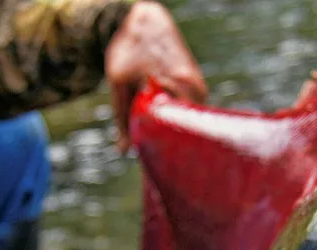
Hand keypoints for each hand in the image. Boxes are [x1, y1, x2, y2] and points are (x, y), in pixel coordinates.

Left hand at [105, 1, 207, 152]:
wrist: (143, 17)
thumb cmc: (130, 47)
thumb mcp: (119, 83)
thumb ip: (122, 118)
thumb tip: (124, 151)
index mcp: (182, 86)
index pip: (180, 130)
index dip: (166, 148)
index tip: (156, 163)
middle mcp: (196, 88)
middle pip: (186, 128)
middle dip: (169, 143)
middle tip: (153, 157)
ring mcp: (198, 86)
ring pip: (186, 119)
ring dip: (171, 129)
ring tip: (155, 140)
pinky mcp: (194, 84)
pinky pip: (186, 109)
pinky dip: (174, 118)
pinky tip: (161, 123)